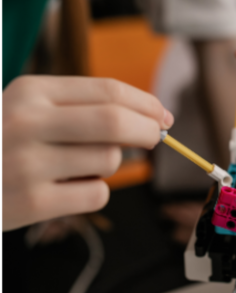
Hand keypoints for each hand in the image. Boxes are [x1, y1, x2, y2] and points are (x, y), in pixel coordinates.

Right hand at [1, 76, 173, 230]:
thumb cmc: (2, 141)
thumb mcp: (31, 110)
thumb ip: (81, 110)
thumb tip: (145, 120)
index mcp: (31, 92)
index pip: (107, 90)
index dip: (145, 103)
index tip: (162, 115)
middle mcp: (29, 122)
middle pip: (115, 122)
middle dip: (148, 130)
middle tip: (156, 137)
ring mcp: (30, 164)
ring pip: (108, 161)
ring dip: (109, 165)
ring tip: (80, 165)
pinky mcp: (34, 202)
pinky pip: (97, 194)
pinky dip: (95, 191)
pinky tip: (70, 188)